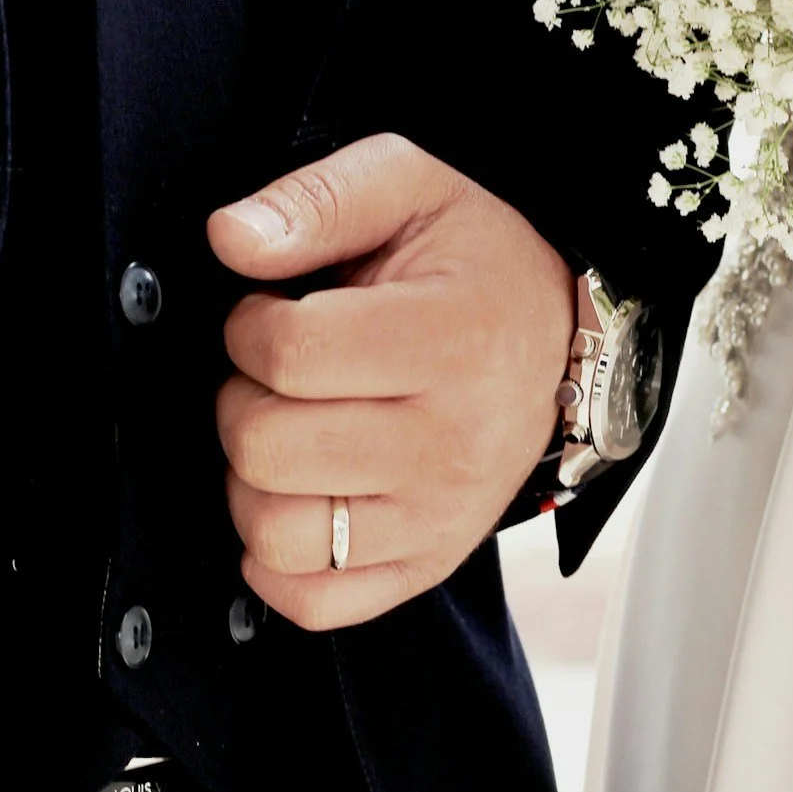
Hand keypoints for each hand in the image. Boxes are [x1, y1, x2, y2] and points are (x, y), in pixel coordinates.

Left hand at [208, 135, 574, 629]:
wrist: (562, 331)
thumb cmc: (477, 260)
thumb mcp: (410, 189)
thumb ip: (316, 200)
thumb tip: (230, 239)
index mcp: (453, 341)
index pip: (287, 353)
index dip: (250, 324)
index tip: (276, 311)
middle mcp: (455, 443)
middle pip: (266, 448)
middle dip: (245, 398)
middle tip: (284, 374)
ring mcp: (444, 516)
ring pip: (276, 534)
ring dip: (254, 480)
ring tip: (292, 430)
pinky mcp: (430, 564)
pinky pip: (313, 601)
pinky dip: (277, 559)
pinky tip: (297, 496)